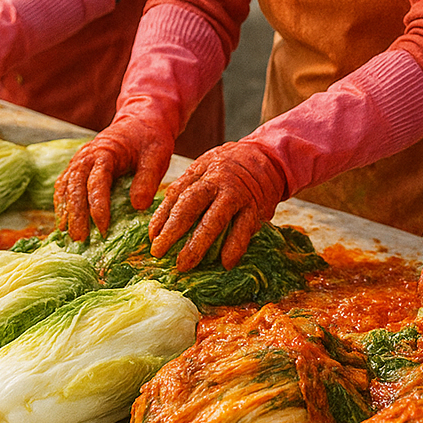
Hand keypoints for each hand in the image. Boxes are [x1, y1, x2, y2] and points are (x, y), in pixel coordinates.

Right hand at [54, 114, 173, 240]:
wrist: (141, 121)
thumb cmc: (150, 139)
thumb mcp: (157, 156)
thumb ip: (147, 180)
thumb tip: (138, 207)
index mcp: (106, 151)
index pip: (97, 181)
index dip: (98, 206)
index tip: (102, 228)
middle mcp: (86, 155)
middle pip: (76, 186)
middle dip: (77, 214)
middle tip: (81, 239)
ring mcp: (80, 160)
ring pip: (67, 187)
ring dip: (67, 211)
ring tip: (69, 235)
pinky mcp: (78, 166)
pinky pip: (65, 184)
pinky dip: (62, 202)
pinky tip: (63, 221)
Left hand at [147, 140, 285, 272]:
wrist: (270, 158)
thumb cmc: (230, 167)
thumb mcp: (205, 167)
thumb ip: (185, 188)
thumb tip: (162, 218)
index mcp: (202, 173)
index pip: (177, 196)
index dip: (162, 217)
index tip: (152, 237)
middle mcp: (218, 183)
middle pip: (191, 207)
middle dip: (173, 231)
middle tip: (158, 252)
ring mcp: (238, 196)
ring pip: (215, 221)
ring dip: (199, 244)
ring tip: (185, 264)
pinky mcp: (257, 209)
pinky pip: (244, 230)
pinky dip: (235, 248)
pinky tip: (226, 263)